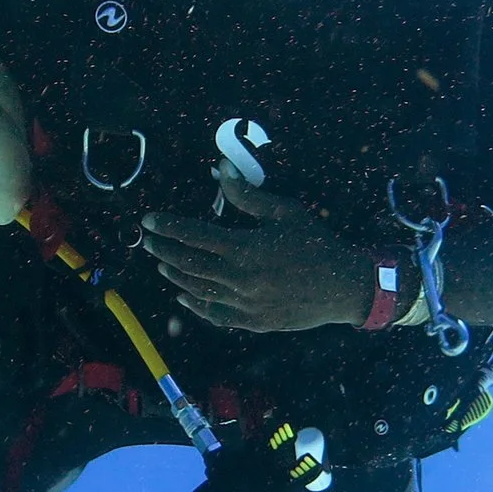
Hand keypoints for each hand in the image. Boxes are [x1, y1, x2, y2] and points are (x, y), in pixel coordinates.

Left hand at [141, 167, 376, 333]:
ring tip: (162, 264)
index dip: (168, 226)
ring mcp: (244, 304)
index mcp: (244, 248)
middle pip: (189, 264)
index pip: (193, 235)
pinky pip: (215, 315)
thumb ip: (248, 195)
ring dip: (176, 275)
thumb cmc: (316, 244)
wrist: (343, 287)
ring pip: (198, 290)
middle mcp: (238, 278)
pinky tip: (184, 296)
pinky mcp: (252, 322)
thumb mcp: (284, 212)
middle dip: (164, 250)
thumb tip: (222, 169)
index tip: (149, 221)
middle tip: (148, 241)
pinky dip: (195, 305)